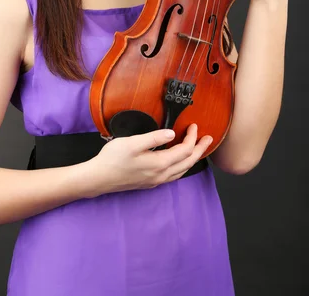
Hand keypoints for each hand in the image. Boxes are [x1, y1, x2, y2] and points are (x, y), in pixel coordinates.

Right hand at [88, 124, 212, 196]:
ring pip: (182, 171)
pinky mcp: (150, 183)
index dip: (192, 138)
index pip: (184, 150)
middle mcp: (161, 175)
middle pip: (187, 162)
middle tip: (209, 139)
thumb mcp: (132, 143)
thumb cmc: (113, 159)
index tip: (194, 126)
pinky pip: (174, 175)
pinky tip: (179, 163)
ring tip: (198, 150)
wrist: (99, 178)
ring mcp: (156, 181)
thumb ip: (154, 137)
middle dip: (199, 150)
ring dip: (192, 159)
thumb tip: (172, 133)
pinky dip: (182, 166)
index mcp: (159, 164)